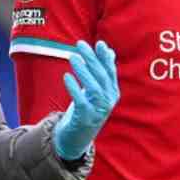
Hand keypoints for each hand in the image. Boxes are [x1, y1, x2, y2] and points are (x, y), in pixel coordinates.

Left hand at [53, 40, 118, 160]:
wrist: (77, 137)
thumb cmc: (86, 109)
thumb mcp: (96, 90)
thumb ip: (102, 72)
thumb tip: (109, 51)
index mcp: (113, 92)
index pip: (110, 71)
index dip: (105, 57)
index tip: (99, 42)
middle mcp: (108, 101)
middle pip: (101, 76)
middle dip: (92, 59)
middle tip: (80, 44)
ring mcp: (98, 111)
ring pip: (93, 88)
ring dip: (83, 70)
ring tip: (73, 56)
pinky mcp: (85, 119)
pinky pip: (80, 101)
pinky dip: (74, 88)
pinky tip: (66, 76)